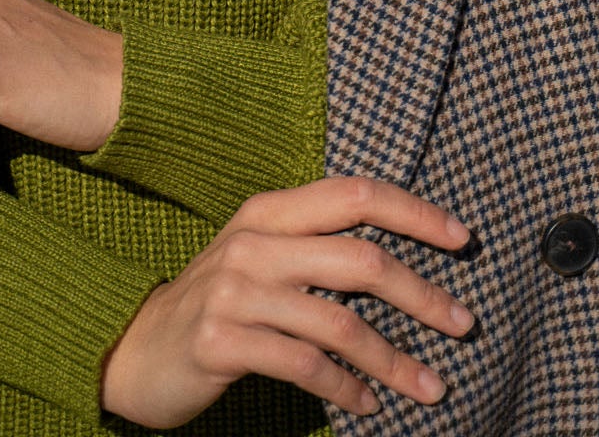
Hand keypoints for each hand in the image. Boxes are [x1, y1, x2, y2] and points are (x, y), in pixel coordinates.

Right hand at [98, 175, 475, 425]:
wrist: (135, 348)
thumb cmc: (219, 304)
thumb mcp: (261, 256)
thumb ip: (316, 246)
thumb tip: (399, 258)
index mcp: (270, 210)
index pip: (355, 193)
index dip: (415, 213)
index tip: (463, 239)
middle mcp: (253, 241)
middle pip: (361, 259)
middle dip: (422, 293)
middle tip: (464, 323)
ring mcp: (234, 291)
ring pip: (339, 321)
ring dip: (394, 358)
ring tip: (433, 386)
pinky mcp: (221, 342)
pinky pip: (305, 366)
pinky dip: (348, 388)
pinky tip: (369, 404)